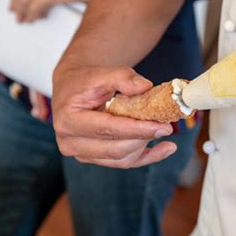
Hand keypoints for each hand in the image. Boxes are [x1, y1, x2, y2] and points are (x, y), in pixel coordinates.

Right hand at [52, 59, 176, 167]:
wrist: (71, 89)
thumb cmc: (85, 81)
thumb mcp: (102, 73)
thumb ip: (123, 77)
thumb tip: (146, 87)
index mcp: (68, 120)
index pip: (107, 129)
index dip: (137, 129)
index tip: (162, 125)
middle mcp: (70, 142)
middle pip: (115, 149)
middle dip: (143, 138)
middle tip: (167, 126)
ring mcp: (81, 153)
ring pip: (121, 159)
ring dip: (145, 147)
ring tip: (164, 130)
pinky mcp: (93, 158)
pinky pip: (123, 163)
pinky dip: (147, 157)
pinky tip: (166, 149)